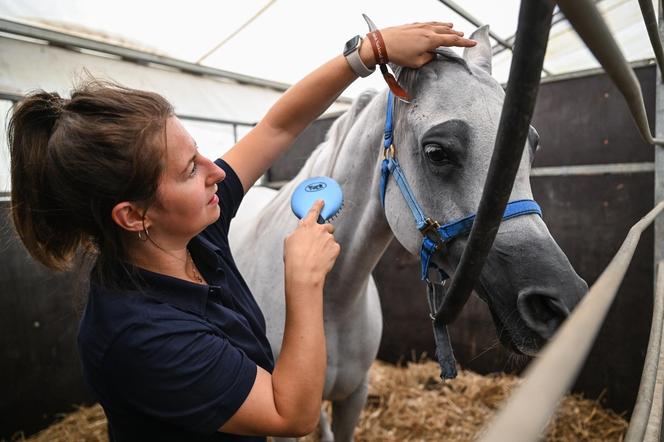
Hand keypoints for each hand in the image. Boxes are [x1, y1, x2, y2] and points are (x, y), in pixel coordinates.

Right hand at [284, 200, 340, 288]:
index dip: (318, 205)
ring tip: (318, 254)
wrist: (304, 272)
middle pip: (327, 226)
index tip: (321, 201)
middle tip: (319, 242)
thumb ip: (297, 232)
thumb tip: (300, 231)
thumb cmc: (295, 259)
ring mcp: (329, 238)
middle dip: (325, 232)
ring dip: (326, 244)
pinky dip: (330, 253)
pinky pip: (334, 248)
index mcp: (306, 226)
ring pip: (330, 238)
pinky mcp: (336, 247)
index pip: (313, 211)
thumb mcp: (289, 241)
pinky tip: (323, 259)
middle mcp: (319, 229)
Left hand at [359, 22, 475, 68]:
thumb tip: (433, 54)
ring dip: (447, 27)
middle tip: (464, 37)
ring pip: (438, 25)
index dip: (464, 43)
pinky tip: (435, 25)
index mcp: (432, 40)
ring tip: (453, 27)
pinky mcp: (413, 25)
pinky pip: (429, 23)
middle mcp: (428, 31)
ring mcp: (420, 26)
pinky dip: (435, 24)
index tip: (473, 43)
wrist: (382, 44)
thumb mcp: (417, 62)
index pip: (452, 41)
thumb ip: (429, 58)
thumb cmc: (399, 55)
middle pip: (447, 31)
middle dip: (457, 34)